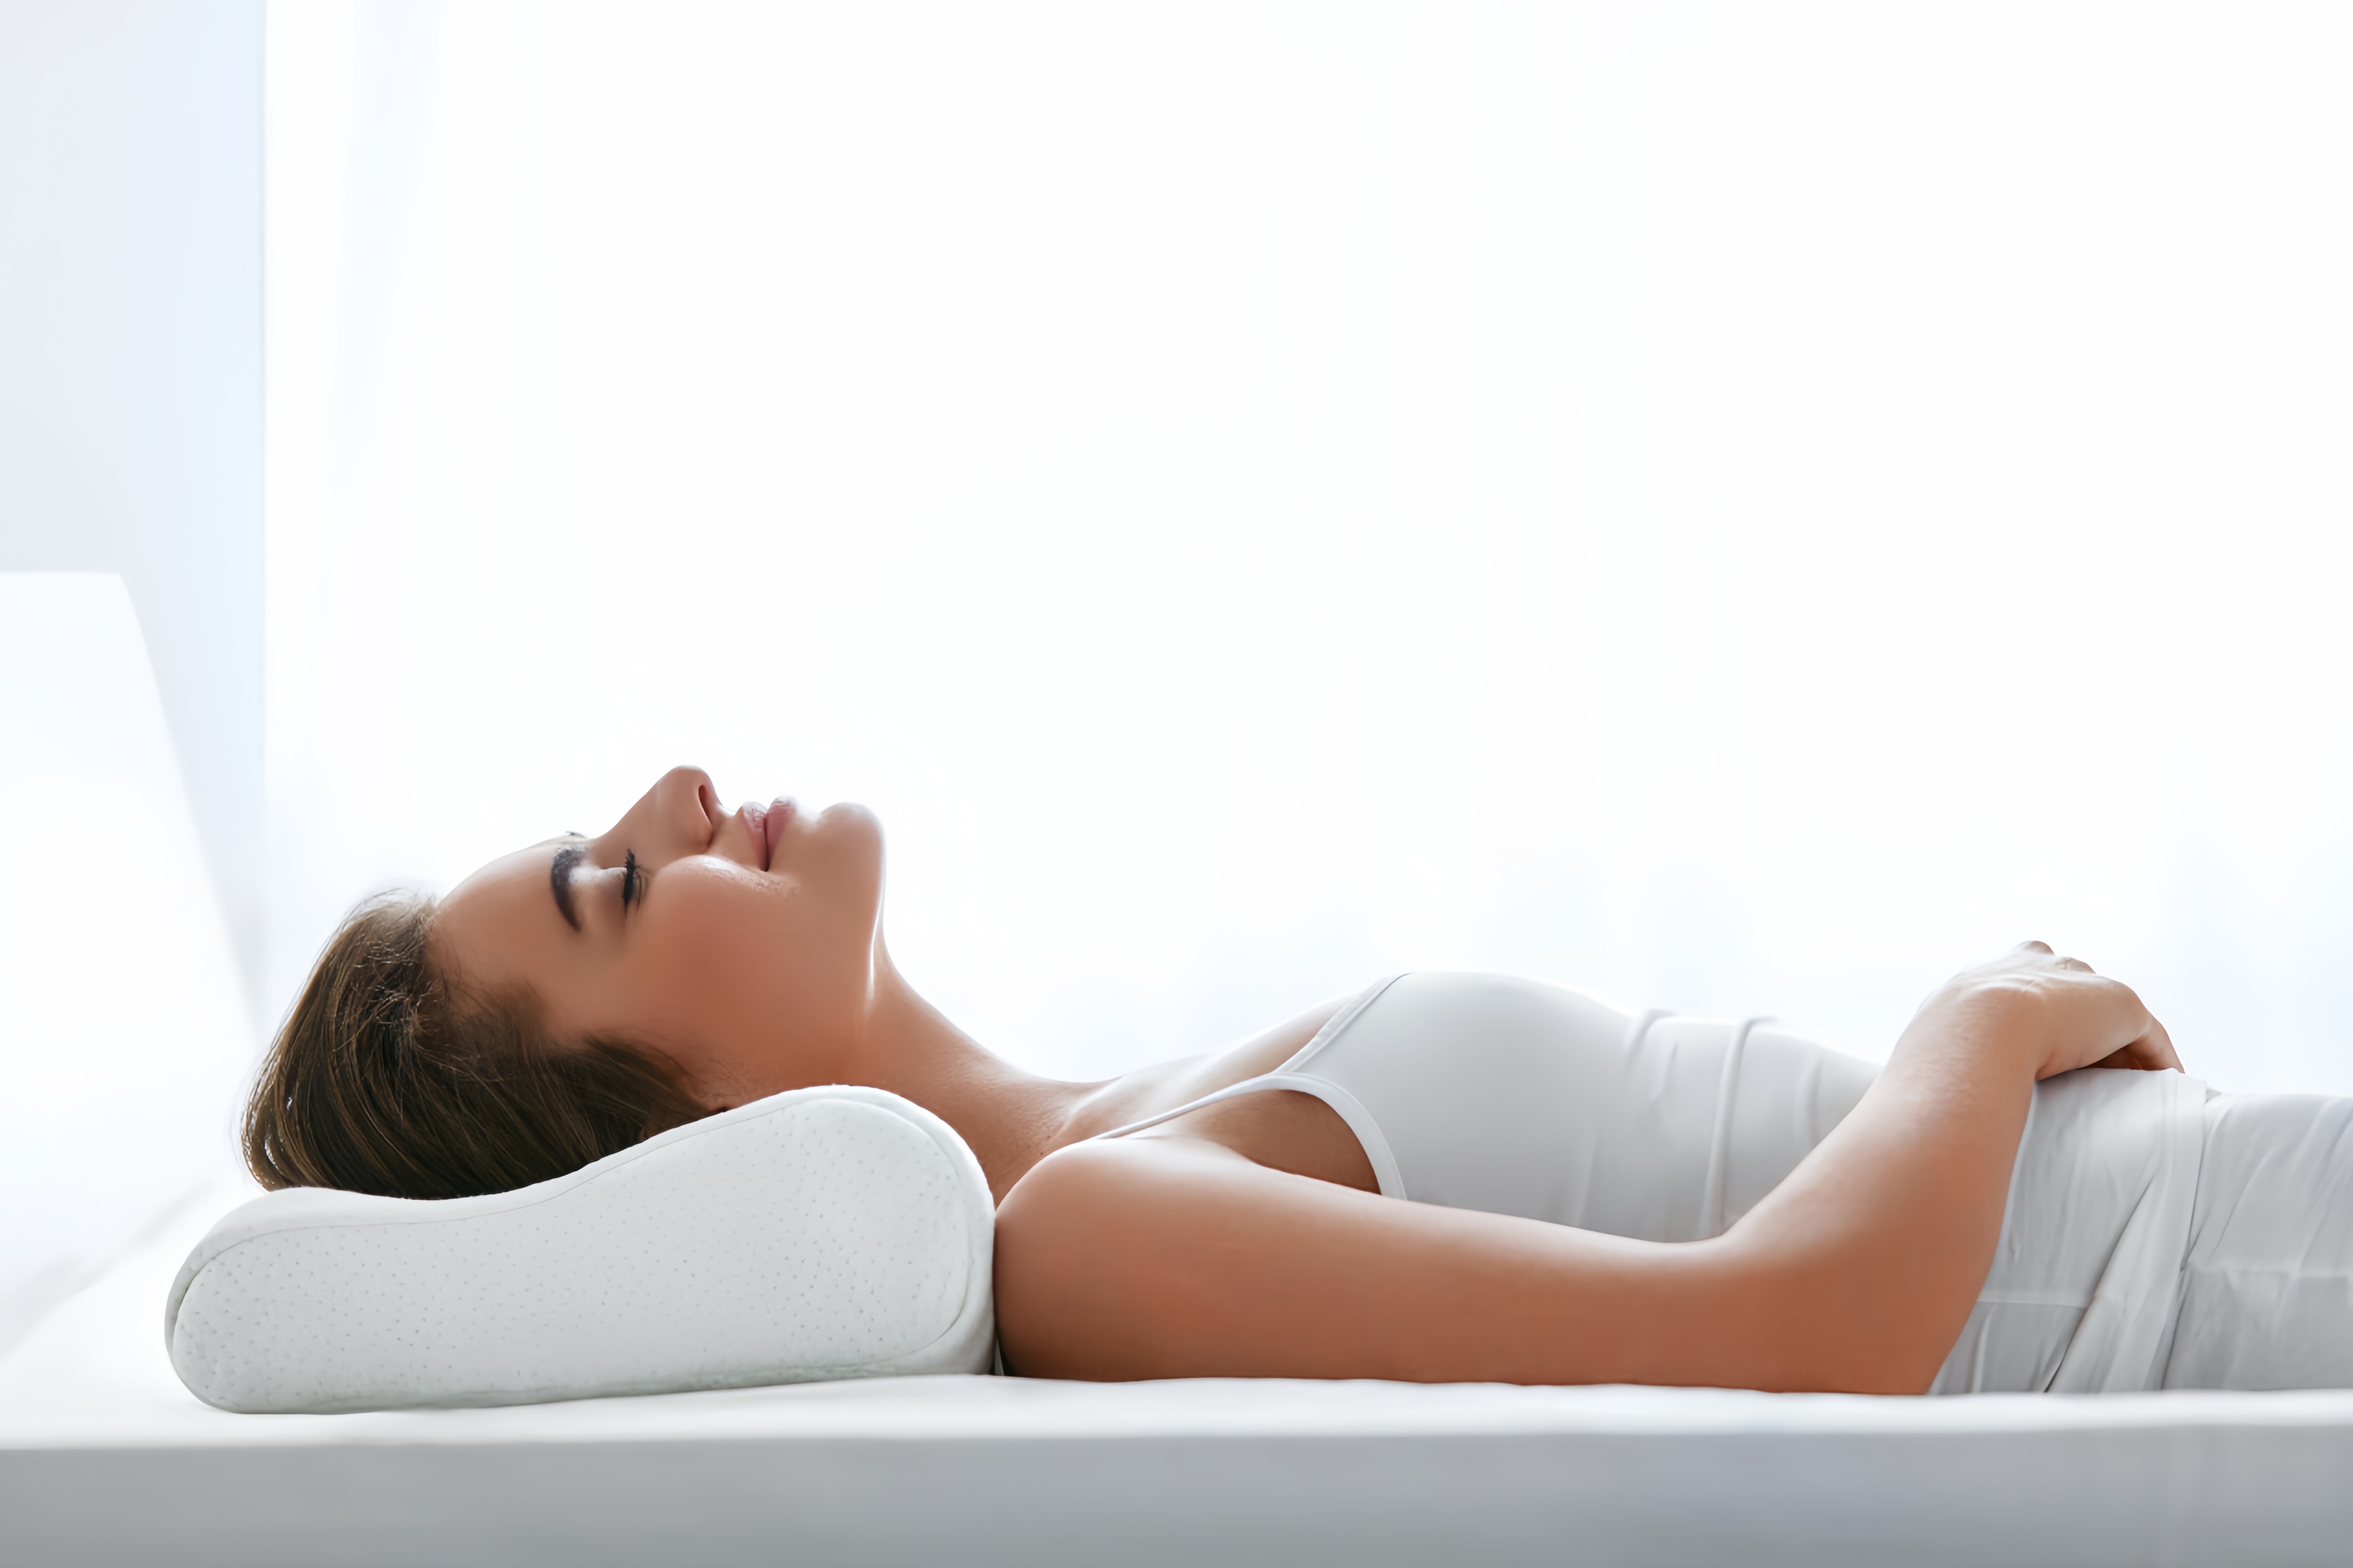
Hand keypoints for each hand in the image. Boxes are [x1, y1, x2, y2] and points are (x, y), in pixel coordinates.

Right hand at [1928, 942, 2182, 1080]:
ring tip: (2126, 1089)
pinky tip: (2163, 1089)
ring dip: (2120, 1049)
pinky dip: (2156, 1062)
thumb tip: (1918, 1094)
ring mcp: (2080, 981)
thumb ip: (1941, 1056)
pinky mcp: (2120, 1005)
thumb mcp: (1931, 1045)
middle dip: (2079, 1022)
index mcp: (1988, 972)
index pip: (2017, 980)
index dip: (2028, 1009)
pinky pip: (2148, 1037)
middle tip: (2084, 1072)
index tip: (2033, 1046)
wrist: (1978, 1030)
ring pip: (2110, 1015)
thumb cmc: (1943, 1050)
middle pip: (2070, 990)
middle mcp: (2037, 964)